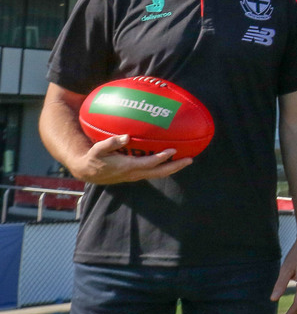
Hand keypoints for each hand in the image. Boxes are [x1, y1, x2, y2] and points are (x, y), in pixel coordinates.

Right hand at [72, 134, 192, 184]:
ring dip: (173, 168)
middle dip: (176, 166)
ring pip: (159, 174)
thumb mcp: (98, 150)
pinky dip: (165, 168)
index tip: (173, 150)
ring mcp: (136, 176)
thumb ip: (111, 143)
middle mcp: (135, 173)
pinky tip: (172, 161)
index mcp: (127, 167)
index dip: (161, 158)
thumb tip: (126, 137)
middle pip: (160, 172)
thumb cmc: (93, 159)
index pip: (149, 163)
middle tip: (190, 160)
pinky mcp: (136, 175)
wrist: (88, 173)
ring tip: (187, 160)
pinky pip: (154, 173)